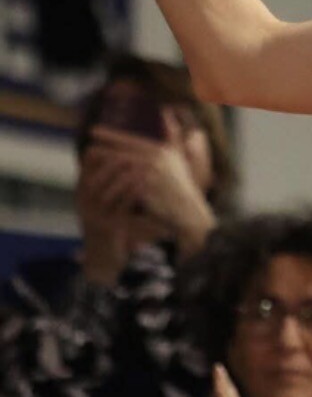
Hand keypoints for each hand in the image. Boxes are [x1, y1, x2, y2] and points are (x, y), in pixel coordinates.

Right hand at [77, 146, 145, 284]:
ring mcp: (93, 215)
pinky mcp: (106, 228)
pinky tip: (143, 184)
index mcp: (83, 191)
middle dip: (113, 159)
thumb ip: (114, 178)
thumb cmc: (112, 225)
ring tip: (141, 162)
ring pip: (104, 188)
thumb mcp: (110, 199)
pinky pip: (118, 207)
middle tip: (134, 147)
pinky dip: (130, 193)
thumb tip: (126, 151)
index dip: (104, 148)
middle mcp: (83, 201)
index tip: (123, 137)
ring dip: (122, 174)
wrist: (107, 259)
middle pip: (95, 172)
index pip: (88, 162)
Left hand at [89, 109, 213, 254]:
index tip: (94, 132)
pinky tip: (97, 183)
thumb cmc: (180, 184)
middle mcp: (156, 159)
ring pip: (119, 166)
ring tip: (87, 164)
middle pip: (122, 150)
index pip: (130, 139)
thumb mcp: (178, 155)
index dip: (110, 135)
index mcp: (161, 150)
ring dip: (102, 165)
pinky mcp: (145, 189)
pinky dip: (108, 182)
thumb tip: (165, 111)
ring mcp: (150, 174)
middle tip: (86, 147)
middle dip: (103, 148)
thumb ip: (171, 134)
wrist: (187, 210)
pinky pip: (120, 183)